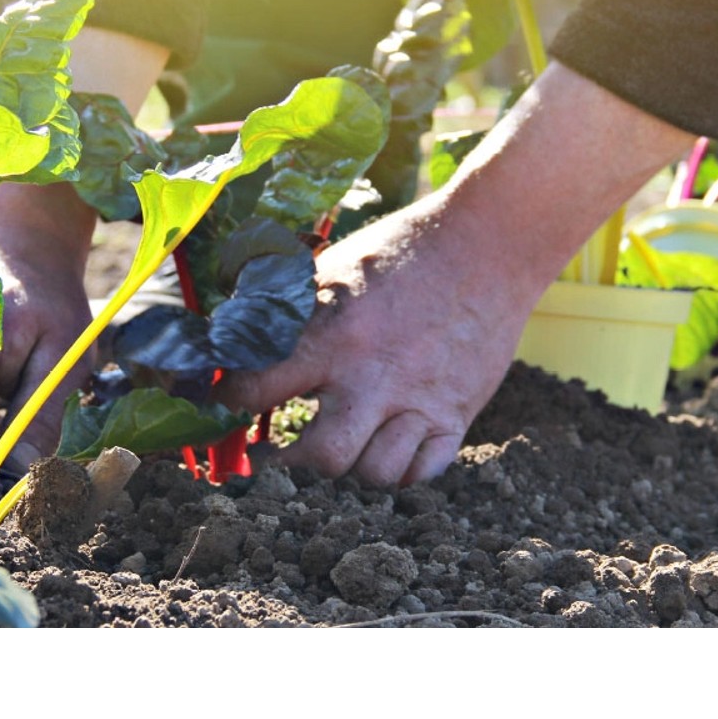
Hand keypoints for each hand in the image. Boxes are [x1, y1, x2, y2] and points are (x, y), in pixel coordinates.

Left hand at [215, 192, 537, 487]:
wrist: (487, 244)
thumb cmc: (403, 250)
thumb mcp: (334, 265)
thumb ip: (288, 306)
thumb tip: (234, 331)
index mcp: (333, 334)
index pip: (256, 390)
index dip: (231, 400)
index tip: (230, 401)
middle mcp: (373, 377)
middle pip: (321, 459)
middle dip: (290, 462)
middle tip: (276, 454)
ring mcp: (419, 401)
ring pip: (373, 474)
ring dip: (351, 463)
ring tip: (338, 442)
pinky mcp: (456, 413)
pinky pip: (421, 472)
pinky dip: (401, 467)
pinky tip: (386, 443)